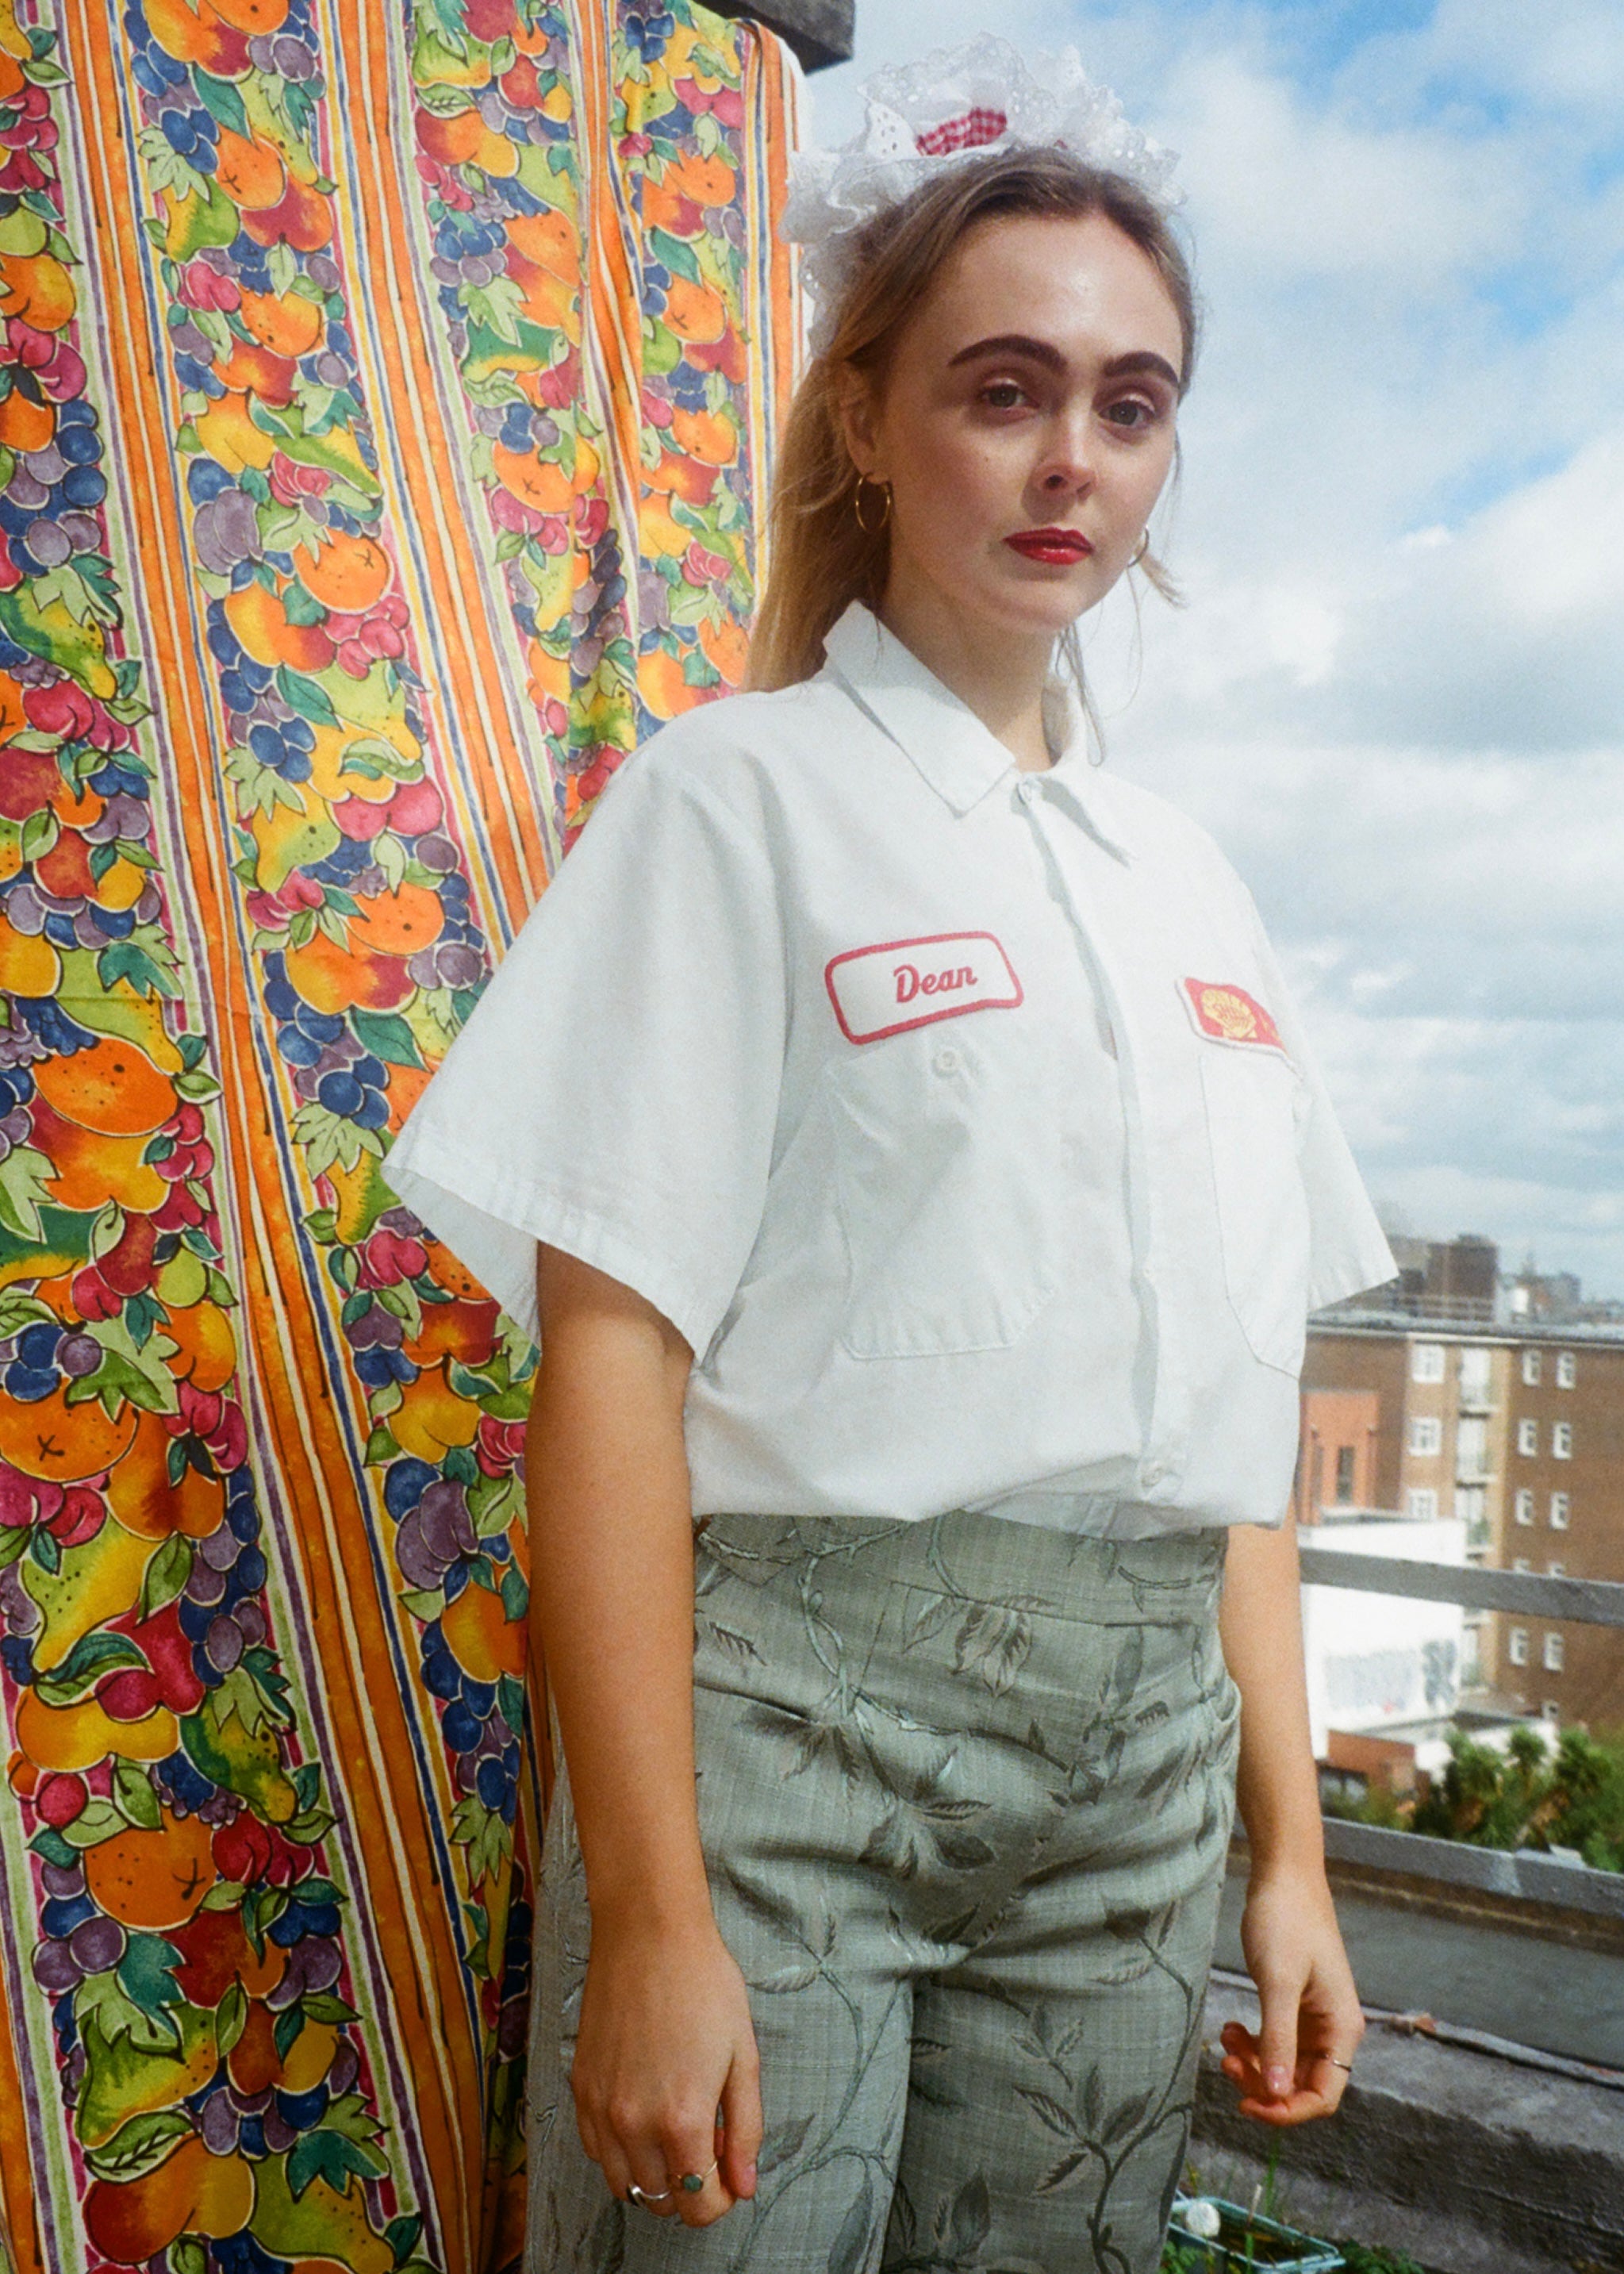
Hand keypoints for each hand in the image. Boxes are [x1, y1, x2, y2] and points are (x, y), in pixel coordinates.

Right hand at [572, 1906, 762, 2225]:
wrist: (648, 1933)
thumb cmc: (703, 1984)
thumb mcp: (743, 2056)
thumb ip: (745, 2130)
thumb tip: (744, 2185)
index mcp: (682, 2119)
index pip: (699, 2206)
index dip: (721, 2200)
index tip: (730, 2175)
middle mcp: (634, 2124)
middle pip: (661, 2201)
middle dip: (691, 2188)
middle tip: (707, 2143)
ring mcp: (601, 2108)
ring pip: (624, 2183)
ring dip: (653, 2175)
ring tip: (675, 2130)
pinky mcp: (580, 2088)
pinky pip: (596, 2150)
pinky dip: (620, 2151)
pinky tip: (642, 2114)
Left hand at [1219, 1864, 1363, 2125]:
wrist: (1283, 1876)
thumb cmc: (1286, 1922)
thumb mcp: (1278, 1982)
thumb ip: (1278, 2038)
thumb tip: (1275, 2093)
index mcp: (1342, 2029)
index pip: (1324, 2097)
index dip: (1287, 2110)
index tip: (1247, 2104)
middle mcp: (1333, 2030)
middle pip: (1300, 2085)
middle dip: (1262, 2084)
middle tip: (1225, 2062)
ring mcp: (1313, 2019)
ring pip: (1283, 2066)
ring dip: (1253, 2064)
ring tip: (1225, 2041)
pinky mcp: (1294, 2005)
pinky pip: (1275, 2042)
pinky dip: (1252, 2043)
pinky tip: (1231, 2028)